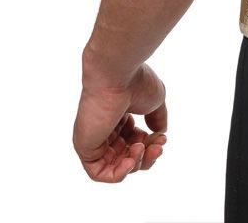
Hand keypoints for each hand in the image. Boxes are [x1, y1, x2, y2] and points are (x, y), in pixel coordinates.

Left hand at [73, 62, 167, 181]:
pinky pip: (100, 173)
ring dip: (136, 163)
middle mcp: (104, 129)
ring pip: (116, 167)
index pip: (134, 141)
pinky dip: (119, 173)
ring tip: (144, 148)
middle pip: (127, 156)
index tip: (162, 138)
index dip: (150, 144)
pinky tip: (132, 160)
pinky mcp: (85, 147)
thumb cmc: (135, 81)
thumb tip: (160, 133)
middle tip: (158, 146)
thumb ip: (157, 118)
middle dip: (147, 156)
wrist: (117, 73)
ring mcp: (94, 139)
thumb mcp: (155, 100)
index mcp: (118, 117)